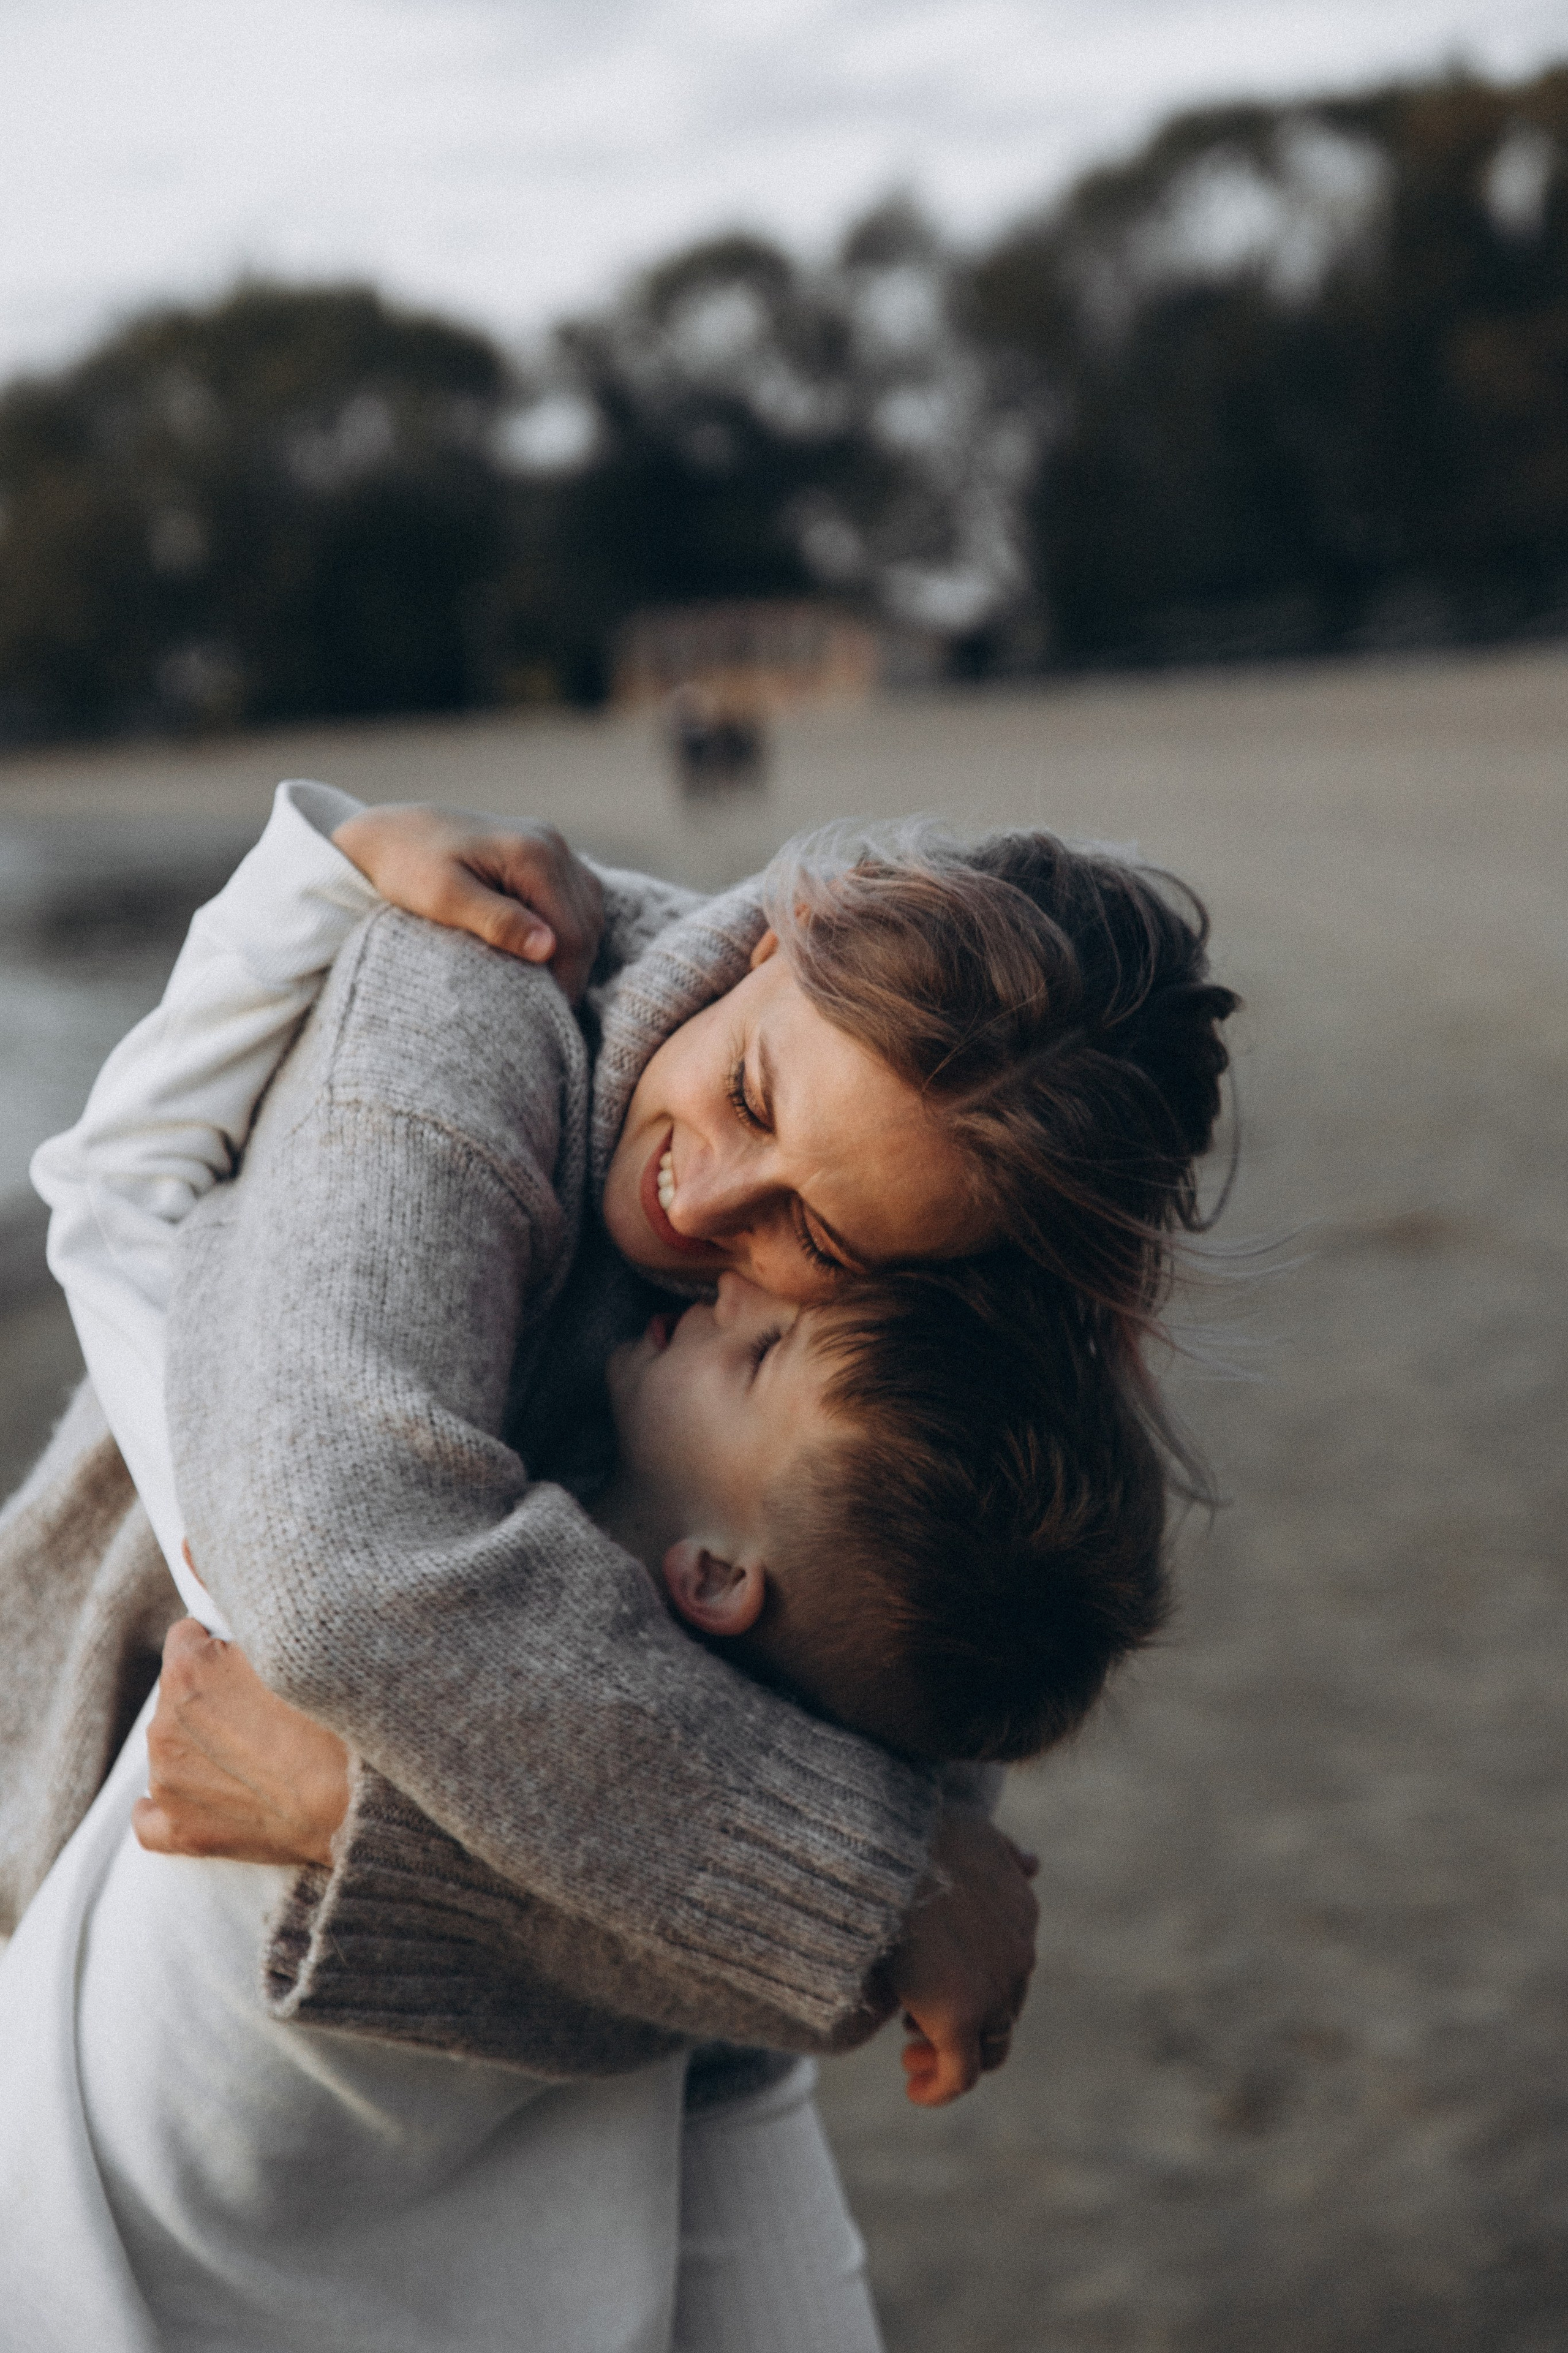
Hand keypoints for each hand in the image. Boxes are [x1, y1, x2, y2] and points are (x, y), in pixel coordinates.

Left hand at [132, 1618, 350, 1867]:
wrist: (354, 1799)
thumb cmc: (333, 1718)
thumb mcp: (291, 1645)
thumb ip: (247, 1629)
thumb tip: (228, 1619)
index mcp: (187, 1670)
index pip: (187, 1637)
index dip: (221, 1646)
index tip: (249, 1662)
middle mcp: (164, 1725)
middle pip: (178, 1695)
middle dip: (213, 1698)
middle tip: (264, 1713)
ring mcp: (167, 1781)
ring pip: (172, 1748)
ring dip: (201, 1747)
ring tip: (257, 1758)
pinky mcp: (178, 1829)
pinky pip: (146, 1818)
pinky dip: (163, 1808)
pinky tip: (195, 1800)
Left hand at [331, 803, 604, 1004]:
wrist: (390, 833)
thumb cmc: (407, 867)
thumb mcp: (444, 898)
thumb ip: (497, 921)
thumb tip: (548, 948)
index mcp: (532, 853)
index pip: (572, 931)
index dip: (567, 978)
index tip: (547, 1013)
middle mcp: (550, 843)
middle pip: (587, 923)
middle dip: (573, 968)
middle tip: (547, 1007)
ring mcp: (551, 844)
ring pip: (588, 911)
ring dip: (573, 950)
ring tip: (546, 983)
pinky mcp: (545, 852)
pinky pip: (576, 898)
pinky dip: (568, 928)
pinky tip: (544, 951)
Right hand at [884, 1812, 1039, 2107]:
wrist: (886, 1849)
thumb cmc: (917, 1833)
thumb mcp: (975, 1831)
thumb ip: (1005, 1854)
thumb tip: (1035, 1865)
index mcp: (1024, 1912)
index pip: (1011, 1967)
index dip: (976, 1983)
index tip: (933, 1986)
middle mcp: (1019, 1956)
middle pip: (1004, 2012)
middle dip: (967, 2023)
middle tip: (915, 2024)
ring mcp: (992, 1991)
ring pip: (988, 2047)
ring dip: (952, 2054)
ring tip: (911, 2053)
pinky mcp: (959, 2019)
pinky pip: (960, 2074)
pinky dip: (940, 2088)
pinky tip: (915, 2089)